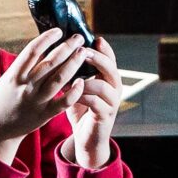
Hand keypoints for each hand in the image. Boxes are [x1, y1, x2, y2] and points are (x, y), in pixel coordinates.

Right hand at [0, 29, 85, 162]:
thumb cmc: (3, 100)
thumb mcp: (7, 79)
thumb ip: (23, 65)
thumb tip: (42, 44)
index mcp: (14, 75)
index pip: (32, 51)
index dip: (46, 39)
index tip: (58, 31)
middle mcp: (25, 87)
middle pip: (49, 63)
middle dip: (66, 48)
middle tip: (78, 38)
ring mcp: (36, 101)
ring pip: (59, 79)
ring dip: (73, 64)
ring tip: (83, 52)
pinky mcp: (44, 114)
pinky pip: (63, 102)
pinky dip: (73, 91)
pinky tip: (82, 81)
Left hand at [61, 36, 123, 169]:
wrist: (87, 138)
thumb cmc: (81, 110)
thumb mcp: (79, 88)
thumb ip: (77, 73)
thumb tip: (62, 52)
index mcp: (108, 80)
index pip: (110, 59)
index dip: (105, 49)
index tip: (95, 38)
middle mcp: (114, 89)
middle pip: (111, 69)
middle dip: (98, 59)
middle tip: (84, 52)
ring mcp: (112, 103)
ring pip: (103, 85)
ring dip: (87, 80)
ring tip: (72, 78)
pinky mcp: (105, 116)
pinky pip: (96, 103)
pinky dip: (83, 97)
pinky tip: (72, 95)